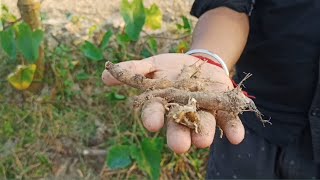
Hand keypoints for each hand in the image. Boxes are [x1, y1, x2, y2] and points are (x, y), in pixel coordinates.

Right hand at [102, 53, 244, 152]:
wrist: (199, 64)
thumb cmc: (170, 69)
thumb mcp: (152, 65)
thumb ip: (132, 71)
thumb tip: (104, 76)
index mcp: (163, 104)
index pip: (155, 113)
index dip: (152, 118)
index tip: (151, 124)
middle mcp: (182, 113)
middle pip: (179, 126)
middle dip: (178, 136)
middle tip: (179, 146)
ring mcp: (203, 111)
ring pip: (203, 125)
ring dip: (204, 133)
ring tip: (203, 141)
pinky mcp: (223, 108)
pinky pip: (229, 120)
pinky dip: (234, 129)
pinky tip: (237, 137)